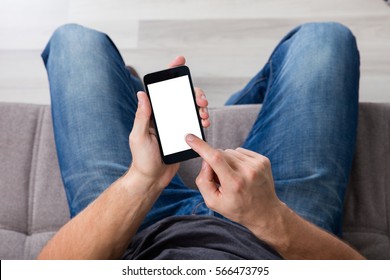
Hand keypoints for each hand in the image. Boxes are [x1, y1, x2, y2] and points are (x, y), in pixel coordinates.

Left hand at [127, 56, 208, 190]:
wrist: (153, 178)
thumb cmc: (142, 159)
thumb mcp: (139, 136)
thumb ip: (142, 116)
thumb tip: (142, 94)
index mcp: (153, 113)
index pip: (161, 89)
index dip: (170, 72)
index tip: (180, 61)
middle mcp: (165, 116)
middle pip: (182, 96)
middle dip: (194, 93)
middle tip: (201, 100)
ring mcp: (175, 125)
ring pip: (191, 108)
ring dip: (200, 106)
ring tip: (204, 112)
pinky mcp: (184, 134)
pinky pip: (195, 122)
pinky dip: (202, 119)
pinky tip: (205, 122)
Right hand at [185, 134, 283, 230]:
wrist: (265, 212)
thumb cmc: (237, 208)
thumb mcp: (213, 202)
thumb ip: (204, 181)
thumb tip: (205, 161)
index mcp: (234, 183)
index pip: (214, 158)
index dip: (200, 146)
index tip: (190, 138)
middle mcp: (247, 171)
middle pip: (220, 154)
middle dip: (215, 162)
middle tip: (221, 179)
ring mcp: (257, 164)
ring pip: (230, 151)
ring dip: (227, 161)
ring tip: (234, 177)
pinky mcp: (263, 160)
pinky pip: (240, 151)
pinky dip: (237, 160)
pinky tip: (242, 173)